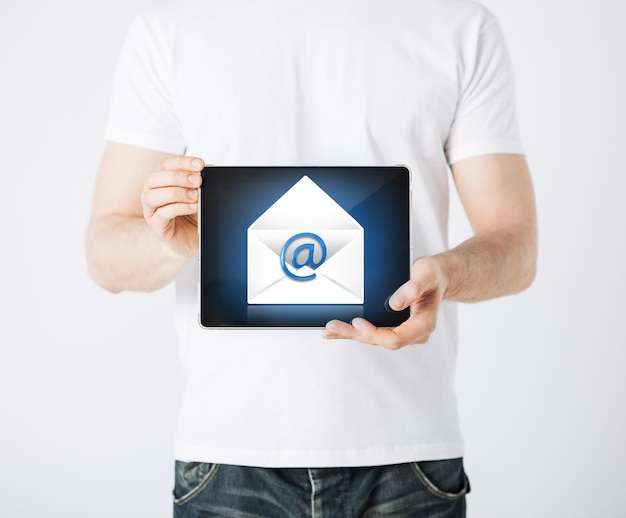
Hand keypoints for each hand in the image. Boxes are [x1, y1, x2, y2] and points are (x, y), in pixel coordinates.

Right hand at [141, 155, 203, 256]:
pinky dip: (179, 208)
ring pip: (154, 195)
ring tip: (195, 195)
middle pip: (156, 177)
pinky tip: (192, 207)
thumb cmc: (191, 215)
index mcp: (161, 180)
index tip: (200, 164)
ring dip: (176, 192)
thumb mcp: (197, 196)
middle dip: (179, 176)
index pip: (166, 164)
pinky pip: (162, 214)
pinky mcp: (156, 225)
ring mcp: (152, 209)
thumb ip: (198, 184)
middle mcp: (152, 192)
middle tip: (198, 180)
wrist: (189, 240)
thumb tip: (204, 174)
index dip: (182, 162)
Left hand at [322, 257, 446, 349]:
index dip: (374, 333)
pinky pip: (372, 332)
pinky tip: (336, 332)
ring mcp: (402, 331)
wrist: (436, 277)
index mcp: (423, 325)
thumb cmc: (433, 276)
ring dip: (350, 334)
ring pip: (373, 338)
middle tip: (333, 325)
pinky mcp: (392, 326)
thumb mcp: (427, 275)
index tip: (358, 322)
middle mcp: (412, 333)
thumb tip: (395, 304)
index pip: (396, 339)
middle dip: (355, 334)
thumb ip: (413, 289)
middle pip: (380, 340)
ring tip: (330, 329)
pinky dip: (353, 332)